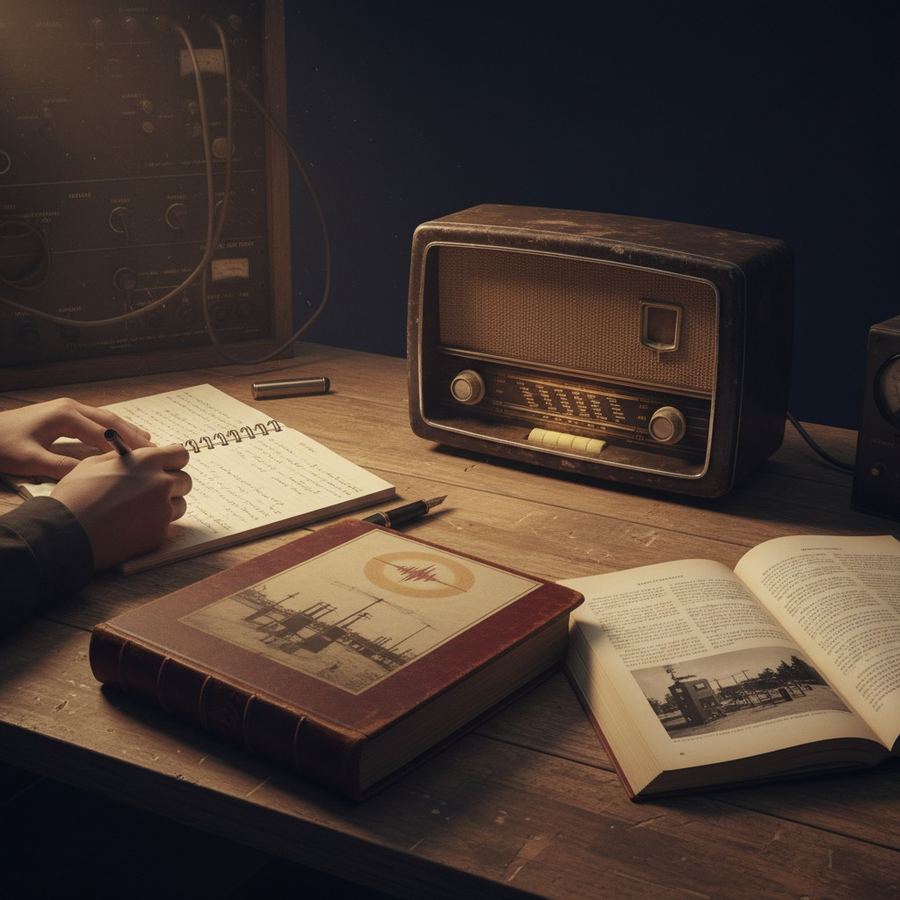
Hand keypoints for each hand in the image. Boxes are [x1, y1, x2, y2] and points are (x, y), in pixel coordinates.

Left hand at [0, 398, 152, 479]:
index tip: (145, 461)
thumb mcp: (30, 461)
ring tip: (148, 443)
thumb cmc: (0, 445)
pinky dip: (112, 430)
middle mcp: (70, 407)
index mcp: (65, 416)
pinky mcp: (63, 414)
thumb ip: (63, 467)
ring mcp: (67, 408)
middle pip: (111, 421)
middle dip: (134, 436)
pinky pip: (95, 421)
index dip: (126, 448)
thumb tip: (93, 474)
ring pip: (105, 419)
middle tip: (156, 451)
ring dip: (126, 431)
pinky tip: (122, 438)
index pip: (104, 433)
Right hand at [51, 445, 191, 569]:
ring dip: (166, 505)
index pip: (181, 454)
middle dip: (173, 484)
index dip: (174, 460)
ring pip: (179, 505)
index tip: (169, 465)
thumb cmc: (75, 496)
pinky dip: (154, 525)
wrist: (64, 534)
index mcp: (146, 461)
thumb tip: (136, 455)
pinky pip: (166, 526)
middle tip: (153, 490)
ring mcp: (162, 511)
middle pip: (185, 481)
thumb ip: (122, 458)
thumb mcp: (93, 464)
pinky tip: (131, 526)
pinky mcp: (158, 534)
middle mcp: (161, 483)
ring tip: (139, 510)